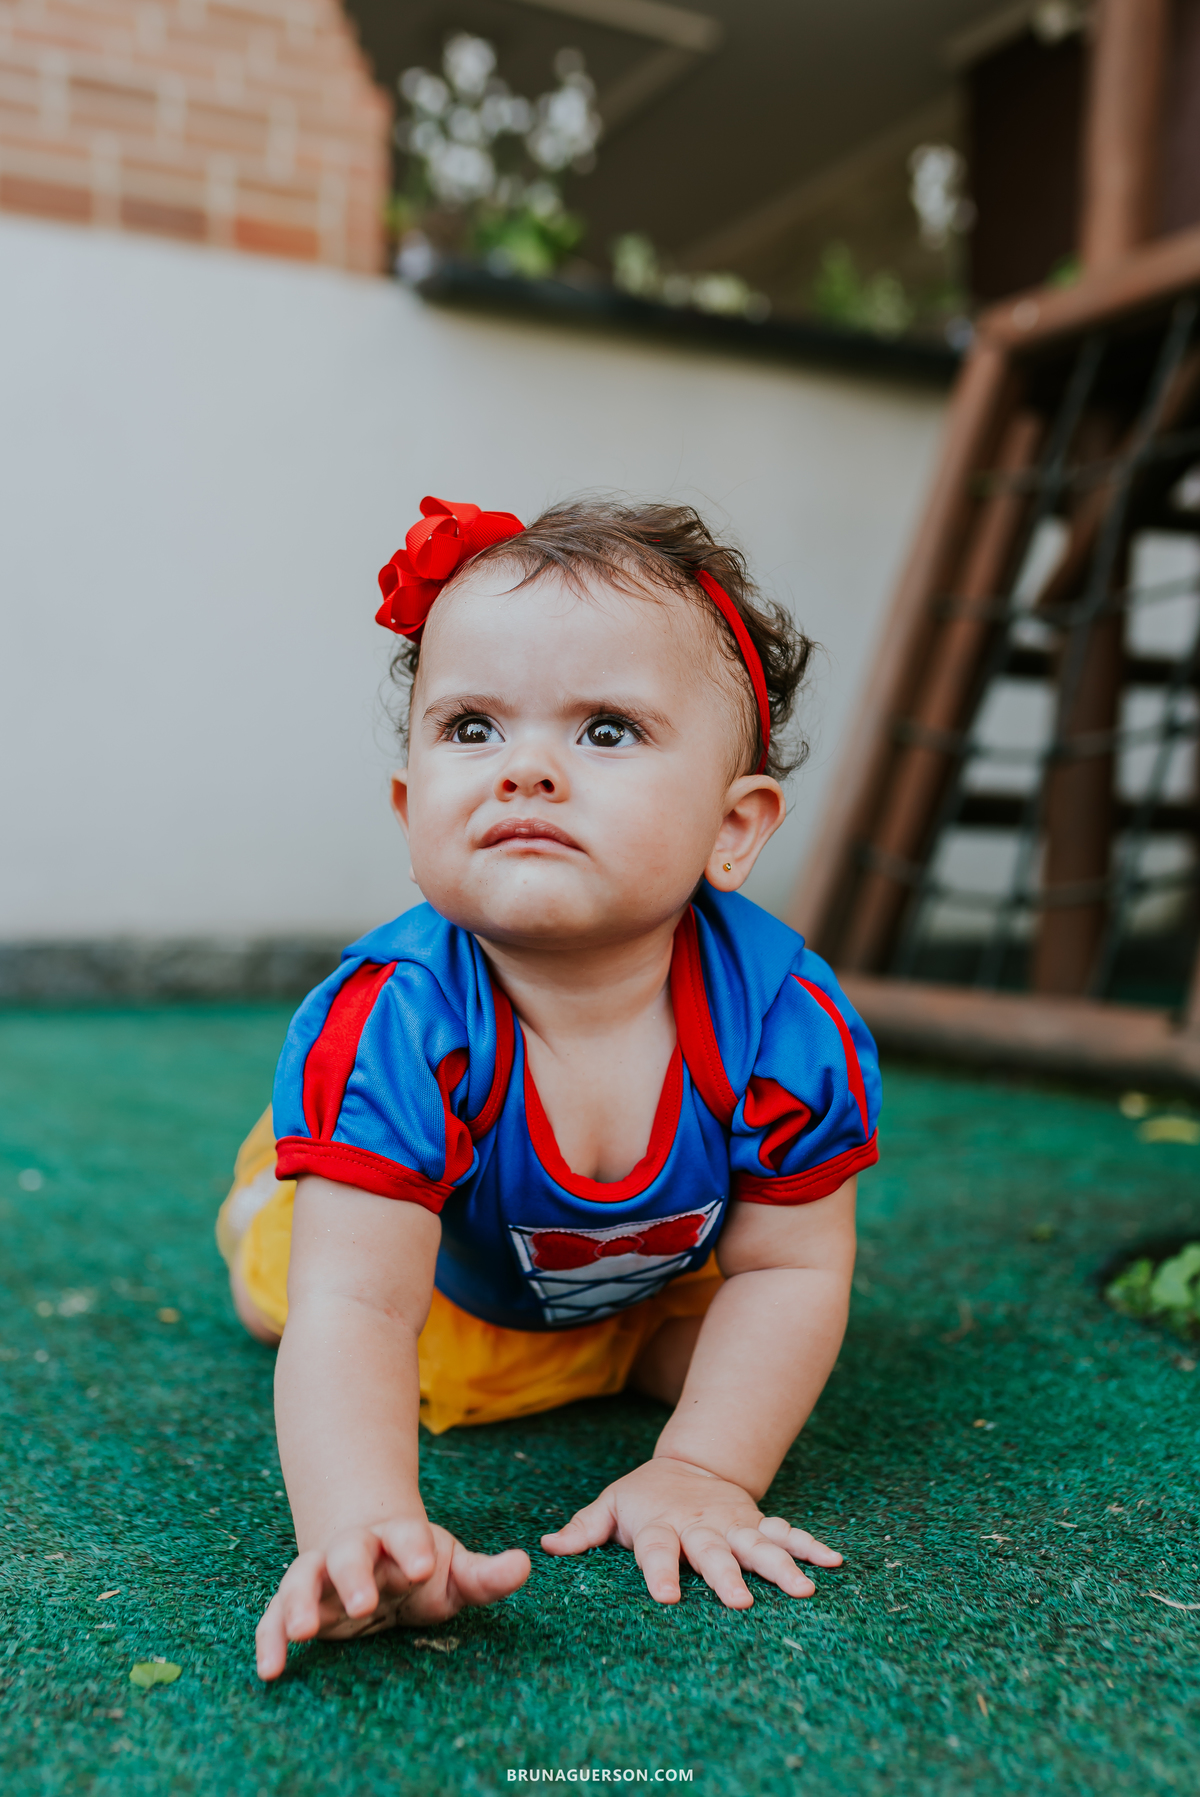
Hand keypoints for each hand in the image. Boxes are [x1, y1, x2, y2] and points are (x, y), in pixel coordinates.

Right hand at [255, 1516, 529, 1679]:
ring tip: (303, 1631)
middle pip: (350, 1552)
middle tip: (364, 1601)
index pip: (405, 1535)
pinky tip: (271, 1669)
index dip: (411, 1546)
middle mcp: (355, 1549)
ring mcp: (322, 1574)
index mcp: (397, 1536)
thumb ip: (486, 1573)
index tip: (421, 1565)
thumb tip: (526, 1563)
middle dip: (355, 1573)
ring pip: (304, 1578)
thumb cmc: (417, 1563)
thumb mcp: (455, 1568)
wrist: (372, 1548)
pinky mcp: (301, 1604)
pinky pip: (274, 1617)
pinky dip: (270, 1638)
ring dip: (301, 1602)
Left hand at [540, 1456, 840, 1608]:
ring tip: (803, 1589)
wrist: (692, 1463)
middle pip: (713, 1552)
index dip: (659, 1573)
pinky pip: (787, 1535)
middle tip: (740, 1602)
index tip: (667, 1598)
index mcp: (661, 1525)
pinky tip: (834, 1562)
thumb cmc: (645, 1495)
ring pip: (757, 1545)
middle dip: (726, 1576)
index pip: (657, 1551)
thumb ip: (584, 1528)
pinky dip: (810, 1546)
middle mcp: (700, 1527)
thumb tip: (547, 1547)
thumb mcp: (611, 1504)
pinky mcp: (758, 1523)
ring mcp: (733, 1524)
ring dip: (780, 1565)